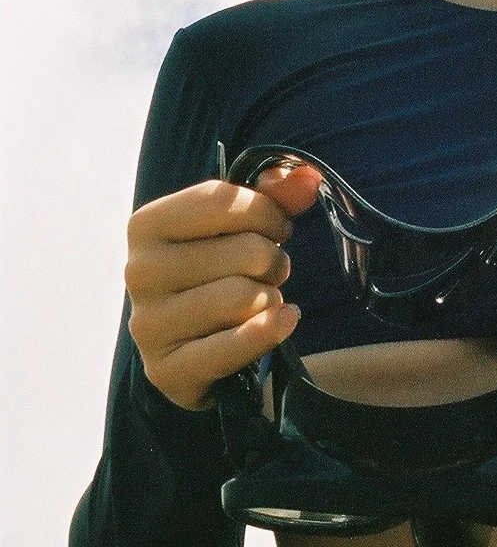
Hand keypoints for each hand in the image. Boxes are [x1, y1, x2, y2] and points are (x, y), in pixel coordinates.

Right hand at [124, 163, 321, 410]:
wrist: (188, 350)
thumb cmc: (214, 275)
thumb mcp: (235, 228)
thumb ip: (272, 196)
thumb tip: (308, 177)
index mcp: (146, 225)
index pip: (224, 200)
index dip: (268, 213)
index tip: (276, 229)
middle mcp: (138, 272)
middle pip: (246, 251)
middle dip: (274, 262)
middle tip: (268, 274)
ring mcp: (148, 324)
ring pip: (246, 298)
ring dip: (271, 299)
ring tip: (261, 301)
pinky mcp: (166, 369)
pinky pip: (236, 346)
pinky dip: (270, 332)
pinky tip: (283, 322)